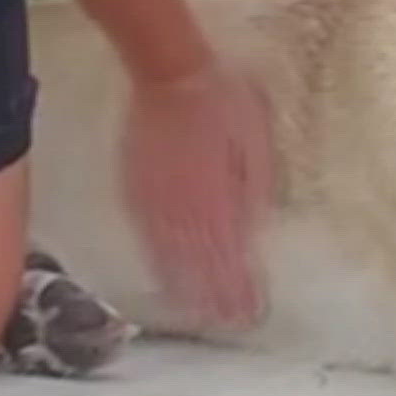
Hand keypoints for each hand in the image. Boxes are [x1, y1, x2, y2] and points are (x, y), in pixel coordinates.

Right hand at [120, 62, 275, 330]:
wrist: (173, 74)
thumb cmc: (224, 101)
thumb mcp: (258, 142)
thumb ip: (258, 188)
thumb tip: (259, 224)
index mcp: (225, 194)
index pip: (235, 251)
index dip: (242, 284)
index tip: (249, 310)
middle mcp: (192, 203)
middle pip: (206, 261)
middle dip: (218, 295)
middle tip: (227, 321)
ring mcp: (161, 199)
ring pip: (175, 255)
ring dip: (189, 287)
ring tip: (199, 314)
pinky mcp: (137, 189)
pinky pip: (148, 235)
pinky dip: (158, 261)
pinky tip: (163, 277)